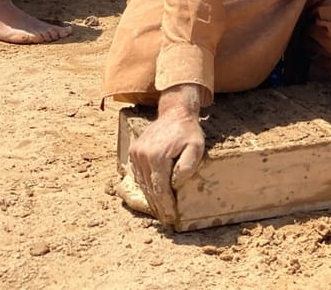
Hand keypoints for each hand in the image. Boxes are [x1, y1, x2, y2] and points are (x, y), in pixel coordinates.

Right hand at [129, 84, 204, 225]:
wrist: (175, 112)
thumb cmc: (188, 131)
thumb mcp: (196, 146)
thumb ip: (188, 165)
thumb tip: (175, 183)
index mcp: (157, 156)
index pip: (160, 189)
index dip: (166, 206)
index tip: (172, 217)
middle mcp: (142, 155)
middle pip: (149, 189)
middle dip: (158, 206)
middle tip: (166, 219)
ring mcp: (136, 153)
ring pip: (142, 183)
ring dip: (151, 199)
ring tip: (160, 211)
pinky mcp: (134, 151)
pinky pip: (139, 175)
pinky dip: (145, 186)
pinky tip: (154, 195)